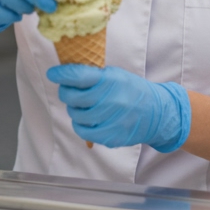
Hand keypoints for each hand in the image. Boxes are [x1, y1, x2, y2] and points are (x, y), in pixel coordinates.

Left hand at [46, 65, 190, 151]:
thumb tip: (66, 74)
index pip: (78, 76)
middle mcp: (110, 99)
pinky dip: (80, 124)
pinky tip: (86, 119)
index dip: (61, 74)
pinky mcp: (110, 136)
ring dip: (74, 109)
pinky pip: (83, 131)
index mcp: (111, 80)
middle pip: (72, 97)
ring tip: (83, 105)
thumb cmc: (132, 91)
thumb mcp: (117, 75)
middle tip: (68, 90)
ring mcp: (110, 120)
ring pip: (76, 114)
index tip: (53, 73)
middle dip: (65, 92)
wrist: (156, 113)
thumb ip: (95, 75)